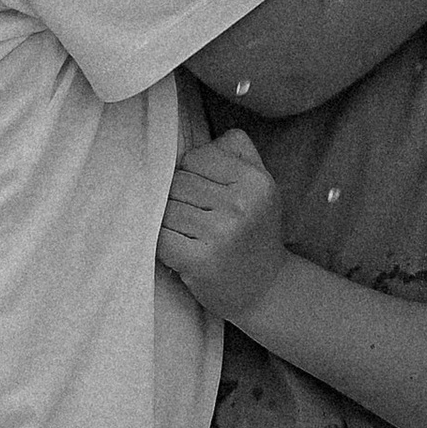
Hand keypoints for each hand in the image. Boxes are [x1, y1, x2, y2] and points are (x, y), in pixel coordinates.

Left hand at [156, 131, 288, 328]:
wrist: (266, 289)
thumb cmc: (255, 231)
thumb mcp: (260, 184)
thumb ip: (236, 150)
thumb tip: (203, 137)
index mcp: (255, 180)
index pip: (194, 158)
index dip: (191, 176)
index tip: (205, 198)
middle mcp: (241, 204)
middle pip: (177, 183)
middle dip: (179, 201)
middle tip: (197, 221)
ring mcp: (221, 233)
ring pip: (166, 209)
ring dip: (169, 224)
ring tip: (191, 237)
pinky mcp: (200, 260)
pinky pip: (159, 237)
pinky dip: (162, 245)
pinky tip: (180, 253)